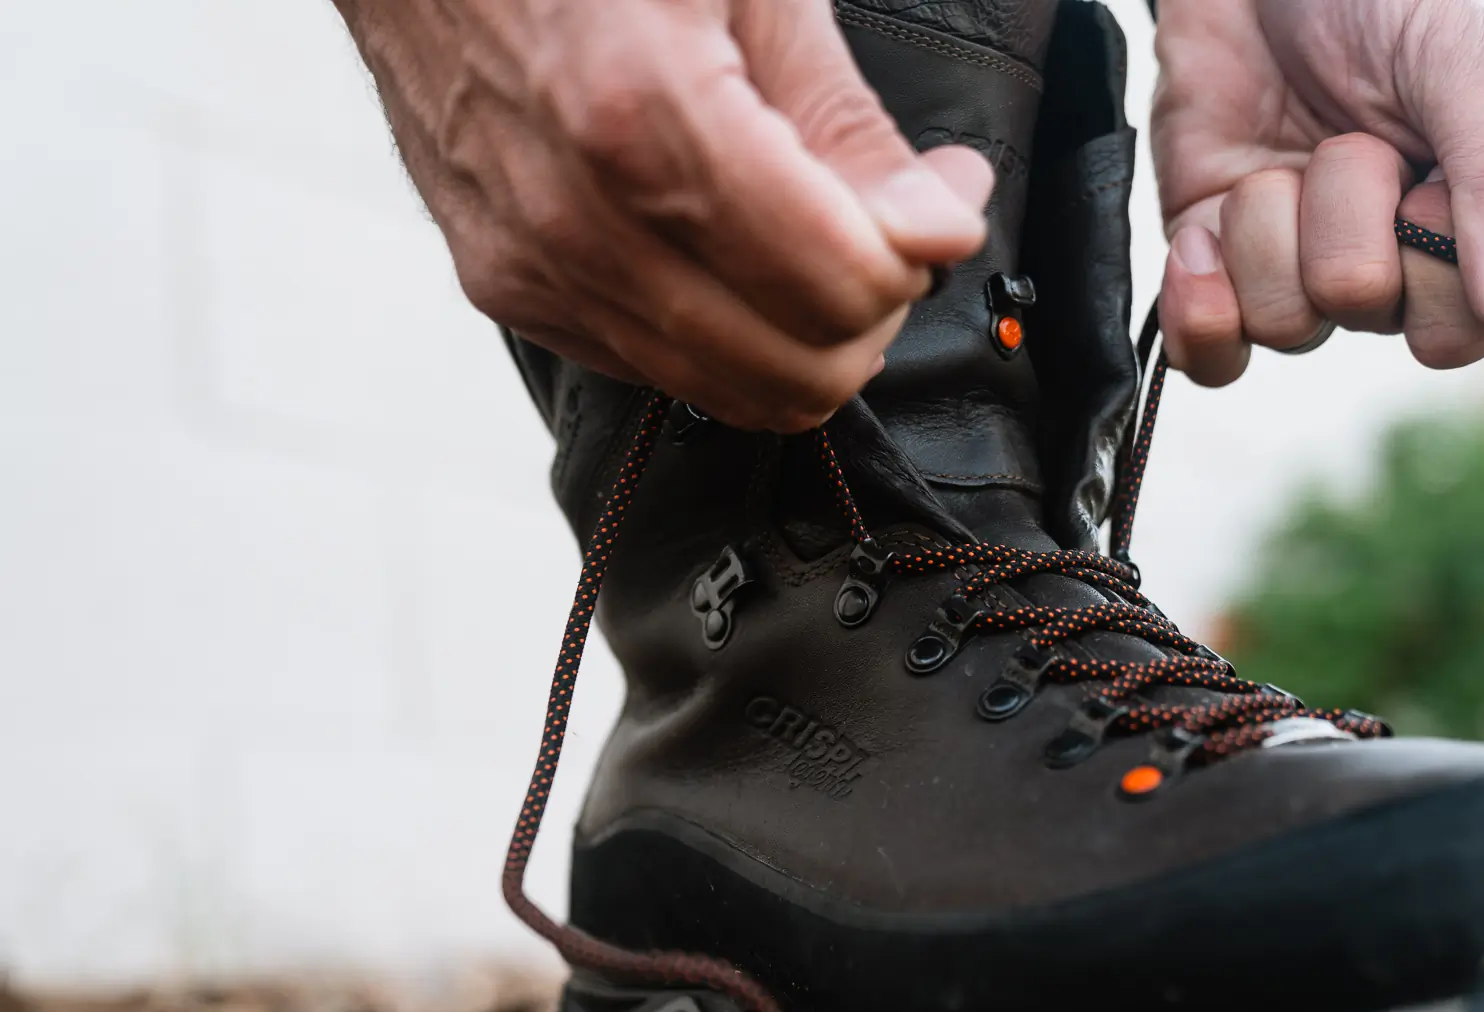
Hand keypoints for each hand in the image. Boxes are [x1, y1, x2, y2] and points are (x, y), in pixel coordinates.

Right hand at [332, 0, 993, 431]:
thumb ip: (847, 121)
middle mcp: (574, 216)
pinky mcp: (504, 287)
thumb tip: (938, 225)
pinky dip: (727, 330)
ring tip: (819, 233)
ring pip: (734, 392)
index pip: (839, 284)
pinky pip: (661, 366)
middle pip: (798, 372)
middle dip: (875, 310)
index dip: (922, 249)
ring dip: (807, 335)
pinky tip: (730, 240)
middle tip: (891, 224)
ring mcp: (529, 265)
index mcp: (641, 113)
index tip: (944, 193)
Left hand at [1151, 0, 1483, 383]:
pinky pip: (1208, 352)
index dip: (1429, 266)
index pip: (1458, 332)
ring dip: (1268, 224)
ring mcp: (1291, 270)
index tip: (1418, 184)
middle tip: (1348, 141)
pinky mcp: (1213, 267)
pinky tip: (1203, 239)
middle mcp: (1379, 263)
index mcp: (1459, 228)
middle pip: (1362, 310)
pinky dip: (1200, 309)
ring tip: (1278, 158)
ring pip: (1282, 323)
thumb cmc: (1373, 0)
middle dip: (1343, 213)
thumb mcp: (1459, 61)